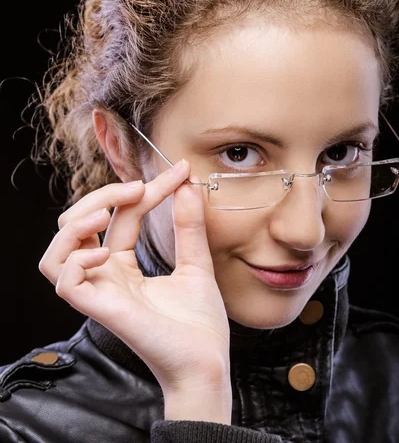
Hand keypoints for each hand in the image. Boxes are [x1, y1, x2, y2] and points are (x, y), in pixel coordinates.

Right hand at [39, 160, 230, 394]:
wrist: (207, 363)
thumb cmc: (200, 324)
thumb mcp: (197, 263)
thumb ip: (189, 227)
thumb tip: (189, 184)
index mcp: (125, 266)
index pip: (121, 215)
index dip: (146, 189)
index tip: (179, 171)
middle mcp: (107, 276)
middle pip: (77, 224)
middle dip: (102, 195)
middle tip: (138, 187)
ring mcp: (101, 292)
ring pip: (57, 251)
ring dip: (76, 223)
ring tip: (106, 213)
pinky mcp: (101, 309)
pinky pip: (65, 281)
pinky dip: (77, 260)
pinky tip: (105, 255)